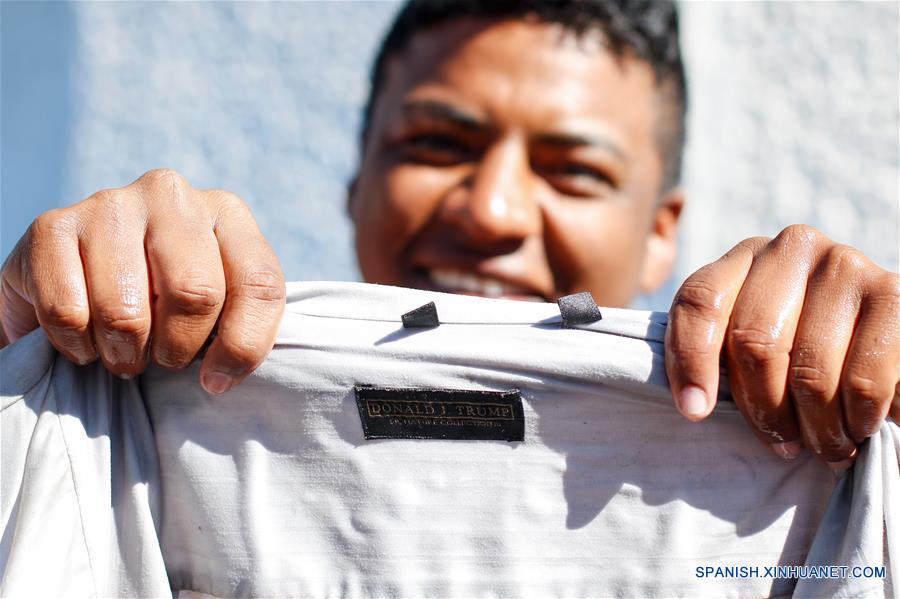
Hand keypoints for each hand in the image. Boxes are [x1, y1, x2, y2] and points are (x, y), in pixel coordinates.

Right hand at [0, 169, 284, 393]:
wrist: (75, 278)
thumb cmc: (163, 299)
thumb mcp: (219, 307)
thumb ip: (240, 326)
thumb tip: (221, 377)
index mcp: (227, 212)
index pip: (259, 283)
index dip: (243, 346)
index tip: (217, 380)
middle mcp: (171, 195)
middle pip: (195, 293)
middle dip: (178, 349)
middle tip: (163, 360)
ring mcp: (110, 204)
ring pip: (127, 310)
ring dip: (124, 353)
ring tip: (124, 352)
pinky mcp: (51, 225)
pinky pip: (68, 313)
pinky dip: (78, 344)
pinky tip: (85, 336)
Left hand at [665, 225, 898, 470]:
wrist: (883, 338)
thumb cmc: (802, 348)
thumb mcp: (749, 340)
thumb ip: (716, 354)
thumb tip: (694, 406)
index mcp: (746, 256)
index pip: (699, 301)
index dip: (689, 361)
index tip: (694, 413)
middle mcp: (794, 248)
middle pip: (753, 342)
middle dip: (765, 410)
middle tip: (782, 444)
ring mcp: (847, 265)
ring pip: (809, 372)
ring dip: (815, 428)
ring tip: (823, 446)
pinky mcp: (894, 296)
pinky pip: (862, 382)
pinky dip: (857, 420)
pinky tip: (858, 427)